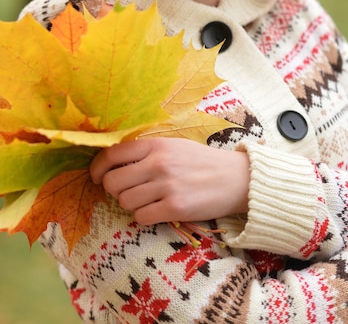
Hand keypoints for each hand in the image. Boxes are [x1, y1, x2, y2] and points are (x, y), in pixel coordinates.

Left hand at [90, 137, 249, 224]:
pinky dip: (144, 217)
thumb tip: (112, 162)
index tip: (96, 177)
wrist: (236, 178)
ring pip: (125, 202)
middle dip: (114, 191)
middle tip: (127, 191)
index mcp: (156, 144)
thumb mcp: (174, 146)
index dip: (97, 169)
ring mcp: (166, 185)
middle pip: (113, 182)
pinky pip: (141, 217)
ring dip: (131, 205)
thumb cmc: (201, 162)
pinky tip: (156, 210)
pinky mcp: (175, 207)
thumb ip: (146, 151)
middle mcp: (158, 163)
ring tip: (147, 200)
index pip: (112, 155)